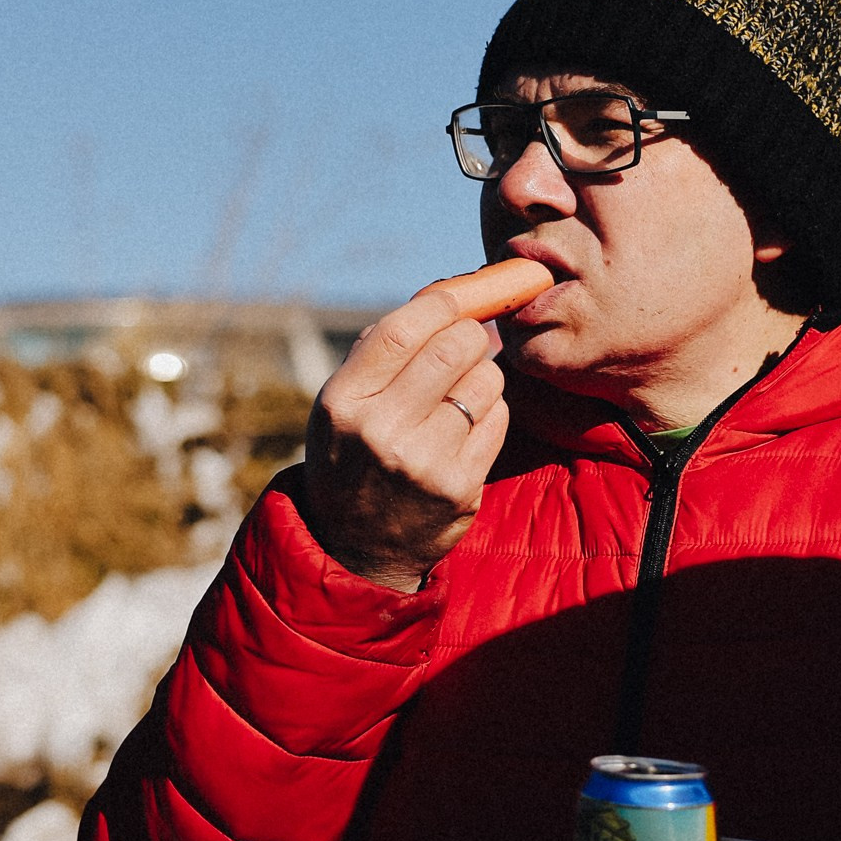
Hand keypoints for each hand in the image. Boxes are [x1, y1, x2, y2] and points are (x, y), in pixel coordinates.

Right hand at [302, 278, 509, 591]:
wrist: (355, 546)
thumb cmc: (353, 454)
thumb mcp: (342, 403)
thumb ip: (381, 352)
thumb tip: (446, 296)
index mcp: (345, 403)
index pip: (402, 329)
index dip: (442, 302)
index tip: (462, 294)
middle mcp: (382, 432)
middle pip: (454, 348)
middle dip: (472, 333)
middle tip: (469, 339)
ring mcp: (424, 463)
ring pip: (486, 381)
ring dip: (482, 375)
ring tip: (459, 394)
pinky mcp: (461, 488)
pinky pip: (498, 418)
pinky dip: (490, 411)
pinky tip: (466, 427)